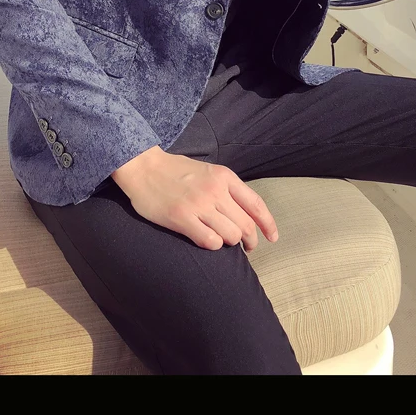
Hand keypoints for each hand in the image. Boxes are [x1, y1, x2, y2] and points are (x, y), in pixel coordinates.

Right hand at [111, 145, 278, 251]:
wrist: (143, 167)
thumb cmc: (175, 170)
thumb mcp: (208, 171)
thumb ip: (226, 188)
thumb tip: (245, 213)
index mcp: (224, 176)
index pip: (256, 204)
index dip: (268, 224)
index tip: (272, 238)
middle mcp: (215, 190)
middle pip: (246, 225)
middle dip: (250, 241)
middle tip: (247, 248)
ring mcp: (199, 204)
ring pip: (231, 236)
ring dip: (229, 243)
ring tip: (222, 240)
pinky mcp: (182, 218)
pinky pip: (210, 241)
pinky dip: (213, 245)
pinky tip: (206, 240)